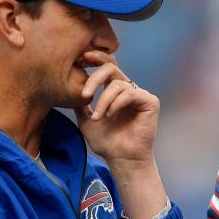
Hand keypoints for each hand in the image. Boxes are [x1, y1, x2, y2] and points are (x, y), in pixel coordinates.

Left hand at [75, 50, 159, 165]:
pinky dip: (117, 103)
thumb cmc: (107, 143)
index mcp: (114, 91)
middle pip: (111, 67)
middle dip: (95, 77)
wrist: (122, 158)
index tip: (80, 61)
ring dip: (103, 101)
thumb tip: (68, 88)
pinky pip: (130, 93)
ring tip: (98, 118)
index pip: (106, 67)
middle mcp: (128, 89)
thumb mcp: (85, 120)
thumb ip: (80, 104)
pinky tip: (110, 115)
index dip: (95, 60)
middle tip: (85, 93)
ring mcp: (139, 94)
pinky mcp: (150, 101)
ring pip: (117, 84)